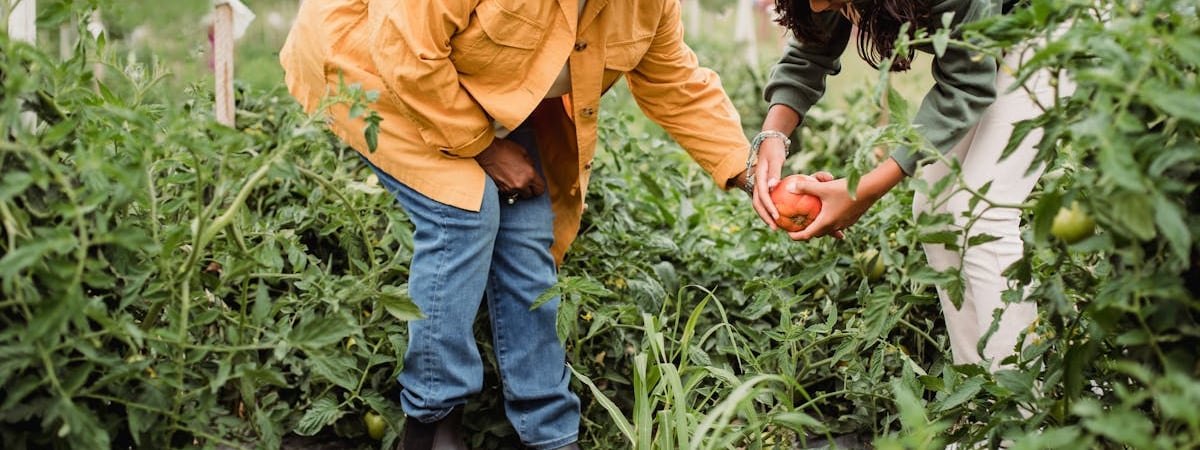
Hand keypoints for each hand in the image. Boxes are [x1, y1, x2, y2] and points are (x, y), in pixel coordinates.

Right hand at [474, 138, 545, 199]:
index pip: (540, 189)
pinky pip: (508, 193)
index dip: (538, 187)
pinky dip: (509, 188)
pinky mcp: (500, 190)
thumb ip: (530, 164)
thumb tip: (532, 171)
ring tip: (513, 178)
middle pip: (529, 195)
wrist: (486, 152)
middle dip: (528, 189)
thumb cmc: (505, 149)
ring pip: (518, 195)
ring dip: (517, 189)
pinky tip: (506, 179)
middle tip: (525, 182)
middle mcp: (521, 184)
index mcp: (529, 174)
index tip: (536, 185)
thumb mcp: (523, 153)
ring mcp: (510, 188)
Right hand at [750, 138, 788, 229]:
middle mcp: (757, 183)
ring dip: (766, 215)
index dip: (768, 208)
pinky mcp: (763, 187)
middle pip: (757, 204)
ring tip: (776, 226)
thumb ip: (774, 172)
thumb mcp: (776, 159)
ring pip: (759, 204)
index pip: (762, 196)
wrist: (769, 142)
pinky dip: (770, 209)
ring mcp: (759, 185)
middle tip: (775, 228)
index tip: (777, 217)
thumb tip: (772, 186)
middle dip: (765, 217)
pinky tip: (780, 216)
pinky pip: (765, 200)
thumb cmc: (775, 150)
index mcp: (759, 177)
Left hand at [783, 159, 904, 240]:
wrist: (871, 189)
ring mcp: (845, 224)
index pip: (807, 235)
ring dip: (820, 227)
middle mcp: (835, 226)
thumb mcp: (823, 187)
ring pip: (828, 229)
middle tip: (798, 225)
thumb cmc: (845, 189)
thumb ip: (805, 187)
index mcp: (826, 222)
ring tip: (813, 220)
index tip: (788, 234)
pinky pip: (838, 224)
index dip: (796, 236)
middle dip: (807, 232)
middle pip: (817, 233)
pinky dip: (831, 221)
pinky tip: (830, 213)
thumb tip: (790, 186)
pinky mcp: (852, 219)